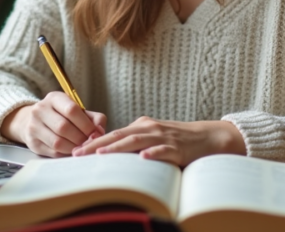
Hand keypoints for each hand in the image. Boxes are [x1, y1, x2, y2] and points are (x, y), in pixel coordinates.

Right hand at [1, 91, 106, 157]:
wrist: (33, 121)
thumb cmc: (62, 115)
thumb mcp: (77, 110)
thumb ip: (93, 118)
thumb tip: (100, 131)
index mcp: (54, 98)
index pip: (71, 110)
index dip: (86, 124)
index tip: (95, 133)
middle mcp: (40, 110)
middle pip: (64, 127)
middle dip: (81, 138)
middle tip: (89, 142)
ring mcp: (34, 126)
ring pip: (57, 142)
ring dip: (74, 148)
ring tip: (82, 147)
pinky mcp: (32, 143)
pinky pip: (53, 152)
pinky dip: (66, 154)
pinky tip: (72, 151)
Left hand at [71, 117, 245, 165]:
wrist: (208, 137)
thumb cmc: (178, 140)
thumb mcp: (154, 136)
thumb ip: (135, 141)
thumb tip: (111, 151)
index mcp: (142, 126)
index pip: (113, 134)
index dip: (94, 142)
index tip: (76, 151)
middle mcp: (150, 128)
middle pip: (119, 136)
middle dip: (97, 144)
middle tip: (78, 153)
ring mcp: (164, 137)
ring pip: (137, 141)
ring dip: (117, 147)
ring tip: (101, 153)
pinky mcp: (178, 148)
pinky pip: (164, 150)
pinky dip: (153, 153)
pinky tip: (143, 158)